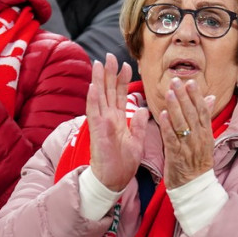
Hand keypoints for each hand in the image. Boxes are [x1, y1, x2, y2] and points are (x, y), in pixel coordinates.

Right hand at [87, 54, 147, 190]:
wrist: (113, 180)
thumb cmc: (123, 164)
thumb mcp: (137, 142)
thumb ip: (139, 125)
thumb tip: (145, 109)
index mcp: (118, 120)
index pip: (120, 95)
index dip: (122, 80)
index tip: (126, 65)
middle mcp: (108, 118)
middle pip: (109, 91)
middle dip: (110, 73)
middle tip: (110, 55)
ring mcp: (101, 123)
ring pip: (99, 96)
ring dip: (99, 80)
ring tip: (100, 63)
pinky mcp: (97, 131)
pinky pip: (93, 112)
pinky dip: (92, 99)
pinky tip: (92, 85)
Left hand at [158, 78, 215, 187]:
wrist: (195, 187)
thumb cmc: (197, 161)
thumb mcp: (206, 138)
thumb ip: (205, 117)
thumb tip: (210, 97)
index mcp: (205, 133)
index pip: (202, 110)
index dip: (196, 95)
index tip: (190, 82)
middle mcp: (198, 138)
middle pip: (192, 114)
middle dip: (184, 97)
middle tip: (176, 81)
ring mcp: (188, 147)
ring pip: (182, 124)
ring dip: (175, 108)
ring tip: (170, 93)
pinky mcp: (176, 156)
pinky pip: (172, 139)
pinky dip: (168, 127)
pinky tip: (163, 115)